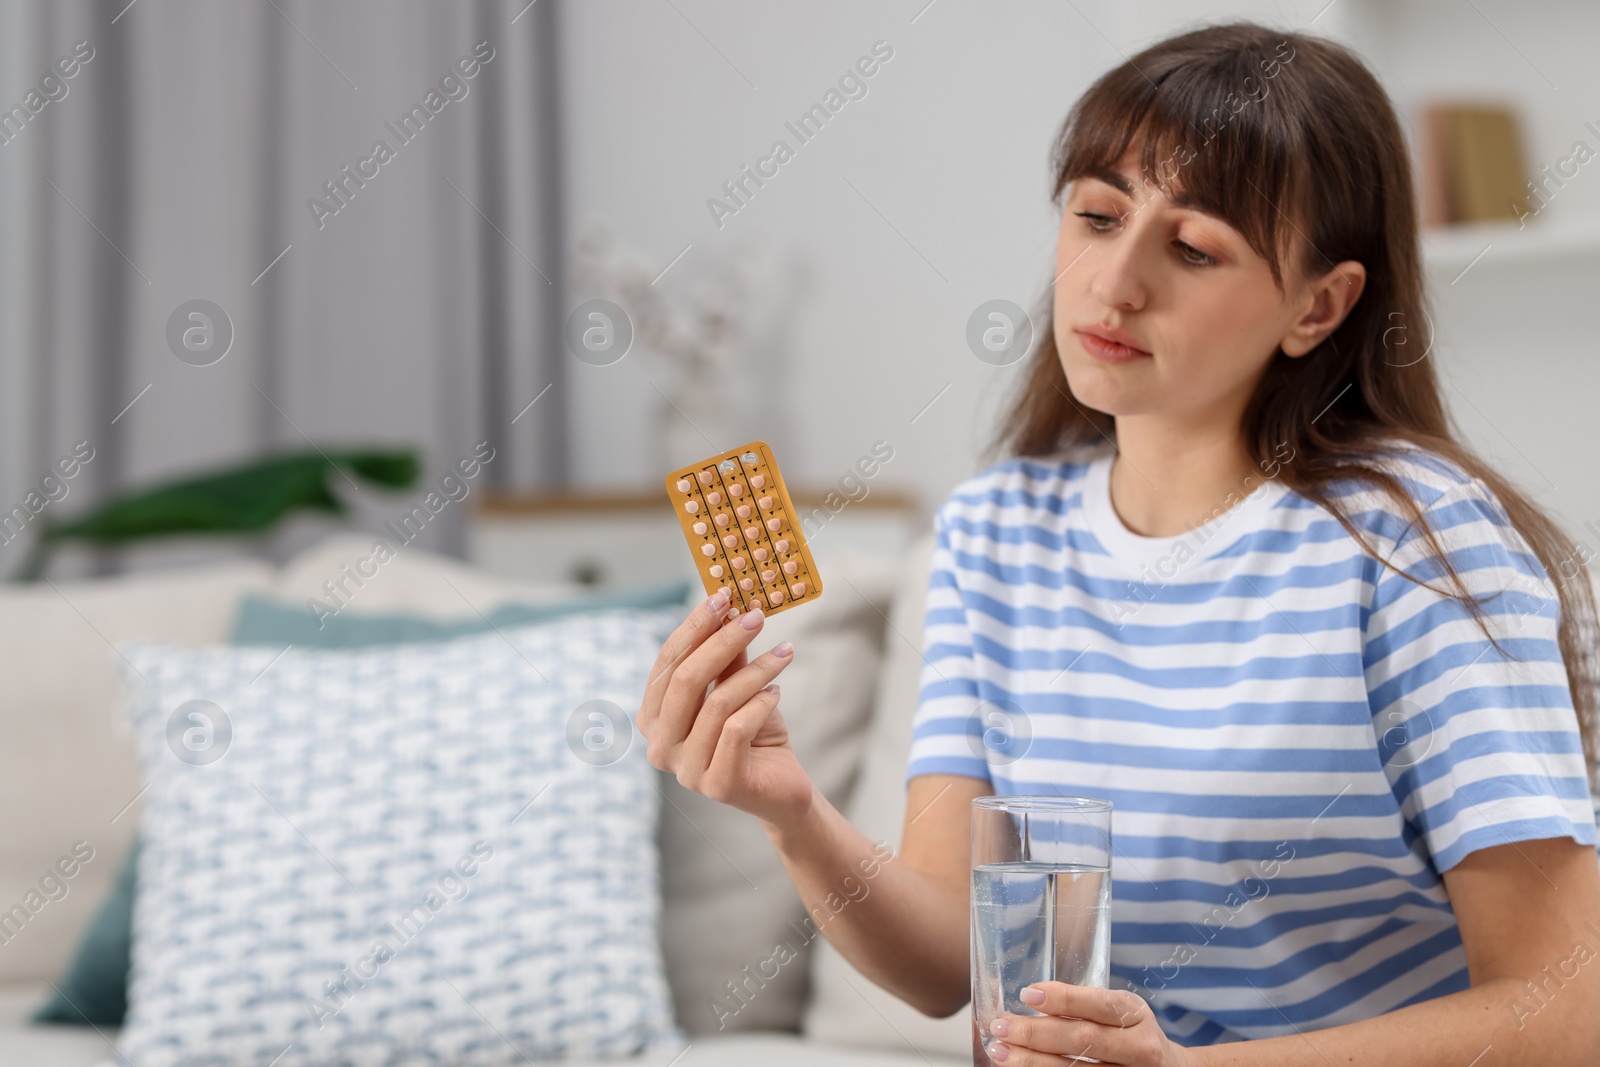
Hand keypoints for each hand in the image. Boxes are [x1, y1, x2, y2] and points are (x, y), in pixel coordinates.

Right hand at [636, 589, 810, 827]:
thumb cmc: (754, 734)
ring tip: (784, 653)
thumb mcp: (737, 687)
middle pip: (686, 680)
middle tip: (756, 616)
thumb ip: (726, 657)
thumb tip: (727, 608)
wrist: (782, 789)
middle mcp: (659, 747)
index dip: (693, 627)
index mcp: (653, 719)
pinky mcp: (718, 785)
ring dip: (755, 671)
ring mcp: (685, 771)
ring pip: (717, 703)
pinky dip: (761, 703)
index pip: (667, 663)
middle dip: (723, 641)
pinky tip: (777, 691)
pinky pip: (737, 729)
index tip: (723, 596)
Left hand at [985, 983, 1194, 1065]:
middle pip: (1085, 1040)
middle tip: (1001, 1027)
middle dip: (1037, 1033)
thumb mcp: (1119, 1011)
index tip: (1028, 994)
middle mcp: (1139, 1048)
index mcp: (1136, 1015)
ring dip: (1034, 1062)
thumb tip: (1023, 995)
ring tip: (1001, 1053)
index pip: (1100, 1004)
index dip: (1064, 1000)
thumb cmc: (1132, 1034)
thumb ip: (1080, 1004)